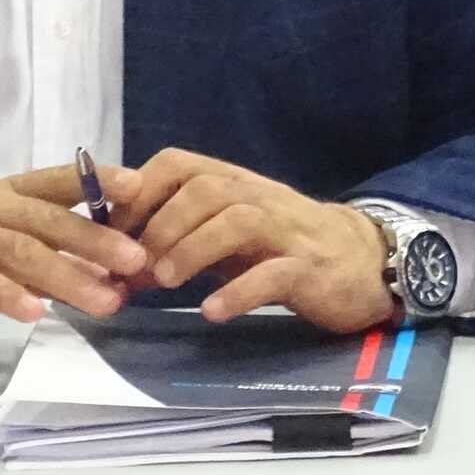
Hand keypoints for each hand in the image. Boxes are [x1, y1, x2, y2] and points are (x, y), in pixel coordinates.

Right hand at [0, 164, 152, 338]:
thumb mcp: (7, 240)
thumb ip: (53, 252)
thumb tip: (114, 276)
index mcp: (12, 191)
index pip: (61, 180)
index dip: (99, 180)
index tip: (140, 186)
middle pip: (50, 220)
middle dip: (98, 240)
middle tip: (137, 261)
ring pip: (23, 252)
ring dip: (69, 277)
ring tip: (106, 301)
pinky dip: (10, 296)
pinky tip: (36, 313)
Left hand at [115, 149, 398, 330]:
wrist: (363, 262)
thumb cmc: (284, 247)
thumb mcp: (230, 233)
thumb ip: (183, 237)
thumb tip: (120, 262)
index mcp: (234, 184)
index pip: (178, 163)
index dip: (137, 192)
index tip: (111, 233)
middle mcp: (259, 197)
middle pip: (203, 190)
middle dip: (160, 227)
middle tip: (134, 269)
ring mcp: (287, 230)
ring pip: (237, 221)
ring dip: (192, 249)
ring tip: (165, 282)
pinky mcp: (310, 268)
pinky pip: (273, 273)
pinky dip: (238, 292)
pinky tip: (213, 312)